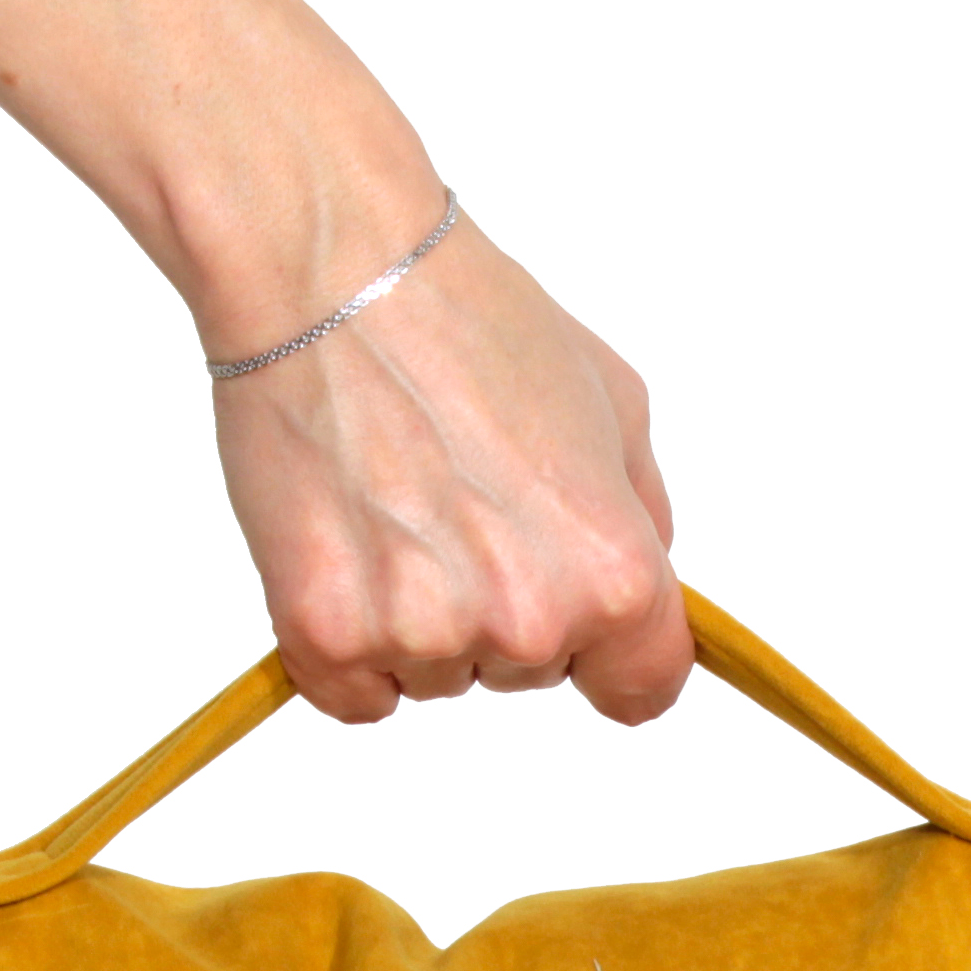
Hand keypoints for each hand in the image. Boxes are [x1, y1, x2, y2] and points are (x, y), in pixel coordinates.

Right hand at [206, 209, 688, 726]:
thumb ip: (642, 516)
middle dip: (503, 608)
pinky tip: (346, 553)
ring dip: (419, 619)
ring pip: (439, 678)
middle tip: (456, 499)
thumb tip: (643, 589)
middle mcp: (526, 620)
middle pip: (530, 674)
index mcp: (612, 572)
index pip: (643, 688)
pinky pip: (356, 696)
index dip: (615, 659)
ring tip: (394, 503)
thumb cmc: (468, 319)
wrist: (334, 274)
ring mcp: (423, 635)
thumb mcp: (615, 402)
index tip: (589, 640)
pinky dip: (346, 648)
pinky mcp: (327, 636)